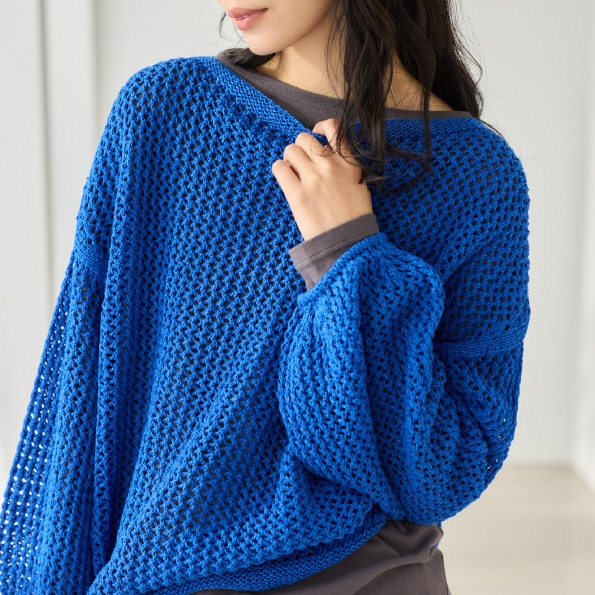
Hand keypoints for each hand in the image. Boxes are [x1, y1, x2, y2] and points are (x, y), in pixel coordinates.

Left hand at [272, 119, 371, 240]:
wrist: (347, 243)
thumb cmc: (353, 218)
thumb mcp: (359, 186)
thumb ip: (344, 168)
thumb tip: (326, 155)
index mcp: (349, 164)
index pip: (334, 129)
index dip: (321, 127)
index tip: (316, 133)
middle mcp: (331, 166)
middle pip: (305, 138)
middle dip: (301, 149)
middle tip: (302, 164)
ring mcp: (313, 179)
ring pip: (291, 150)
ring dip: (290, 159)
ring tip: (294, 173)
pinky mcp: (297, 193)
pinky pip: (279, 167)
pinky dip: (280, 170)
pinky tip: (286, 179)